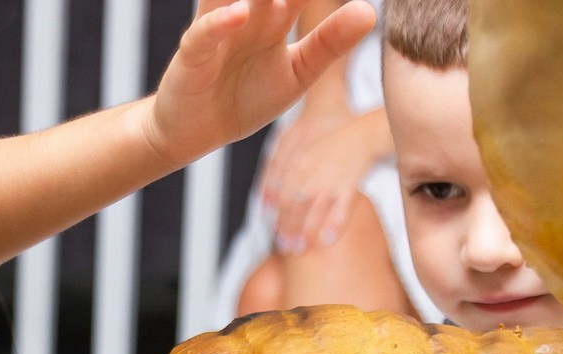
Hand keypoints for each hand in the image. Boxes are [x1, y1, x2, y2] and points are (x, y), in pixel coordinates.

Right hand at [148, 0, 375, 170]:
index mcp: (276, 15)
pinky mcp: (192, 54)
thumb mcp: (297, 74)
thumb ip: (329, 43)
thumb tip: (370, 11)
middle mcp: (248, 13)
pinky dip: (220, 22)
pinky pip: (205, 32)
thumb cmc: (245, 99)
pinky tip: (240, 14)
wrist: (195, 132)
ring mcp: (219, 29)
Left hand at [262, 109, 391, 253]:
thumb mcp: (302, 152)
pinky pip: (341, 209)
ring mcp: (330, 181)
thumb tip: (265, 201)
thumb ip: (282, 173)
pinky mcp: (350, 185)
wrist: (362, 133)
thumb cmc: (331, 144)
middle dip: (287, 229)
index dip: (277, 216)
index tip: (275, 232)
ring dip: (305, 233)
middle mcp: (310, 174)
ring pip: (313, 211)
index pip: (281, 196)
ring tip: (300, 249)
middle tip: (284, 246)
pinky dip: (335, 225)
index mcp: (297, 165)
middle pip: (293, 207)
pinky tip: (327, 241)